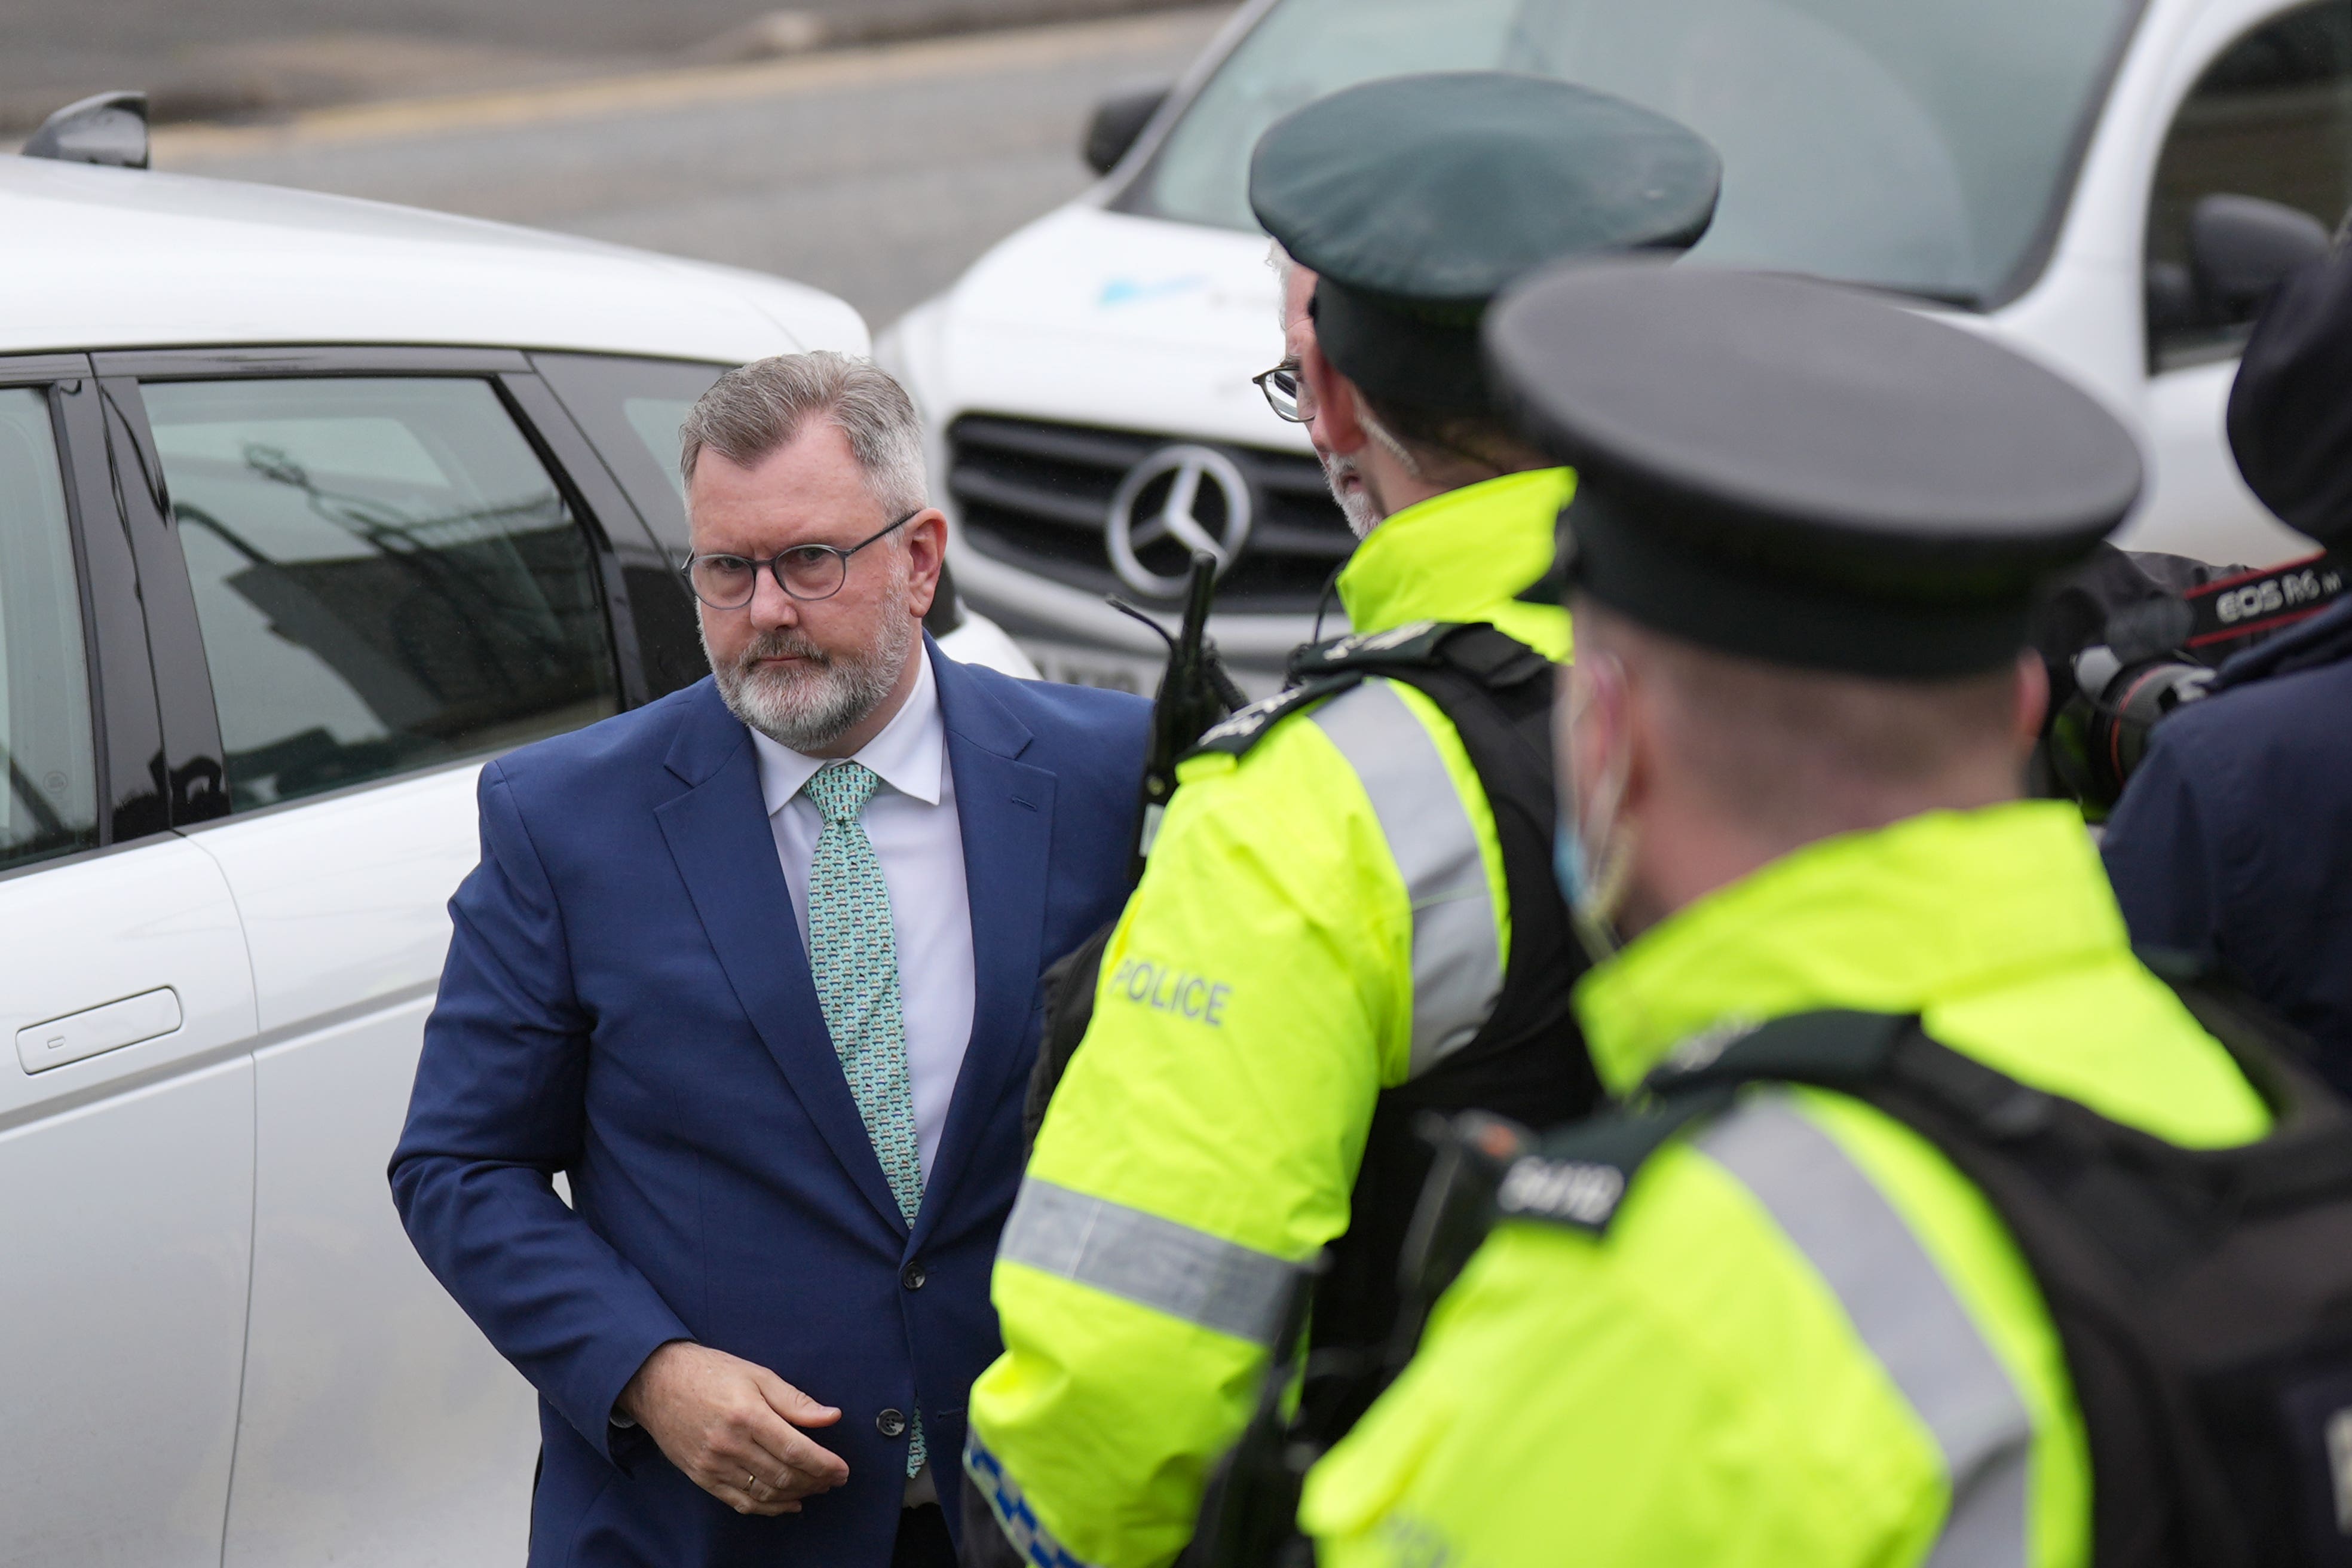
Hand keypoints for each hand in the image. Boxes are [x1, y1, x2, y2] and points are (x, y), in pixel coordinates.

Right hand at [618, 1341, 848, 1514]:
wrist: (657, 1382)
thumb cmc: (710, 1373)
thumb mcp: (757, 1375)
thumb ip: (795, 1400)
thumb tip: (831, 1416)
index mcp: (747, 1415)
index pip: (795, 1450)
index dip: (824, 1464)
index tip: (842, 1469)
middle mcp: (730, 1444)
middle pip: (783, 1475)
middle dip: (816, 1481)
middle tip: (834, 1479)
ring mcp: (714, 1464)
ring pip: (765, 1492)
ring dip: (797, 1495)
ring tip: (817, 1488)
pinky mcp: (702, 1477)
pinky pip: (740, 1502)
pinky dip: (768, 1508)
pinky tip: (788, 1504)